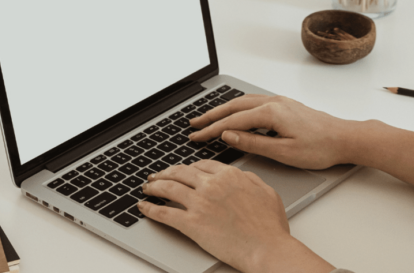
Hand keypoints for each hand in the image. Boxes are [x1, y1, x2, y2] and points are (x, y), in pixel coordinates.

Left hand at [138, 161, 332, 272]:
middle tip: (157, 176)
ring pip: (169, 187)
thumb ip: (249, 180)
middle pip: (181, 172)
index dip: (188, 167)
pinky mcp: (192, 223)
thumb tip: (240, 175)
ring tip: (147, 187)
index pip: (201, 165)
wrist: (267, 248)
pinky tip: (144, 207)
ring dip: (154, 186)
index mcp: (229, 176)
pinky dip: (150, 209)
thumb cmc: (270, 227)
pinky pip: (164, 213)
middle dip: (165, 172)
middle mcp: (212, 185)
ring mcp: (200, 203)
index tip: (182, 171)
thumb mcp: (266, 192)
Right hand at [189, 95, 353, 169]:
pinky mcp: (284, 105)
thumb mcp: (284, 152)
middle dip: (210, 115)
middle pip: (233, 106)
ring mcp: (279, 101)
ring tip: (207, 117)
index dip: (211, 129)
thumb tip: (229, 135)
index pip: (232, 121)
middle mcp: (272, 102)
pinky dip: (237, 107)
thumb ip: (253, 142)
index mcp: (271, 112)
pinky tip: (233, 113)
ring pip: (242, 102)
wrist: (345, 138)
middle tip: (193, 123)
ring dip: (222, 109)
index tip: (196, 136)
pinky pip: (253, 102)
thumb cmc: (320, 147)